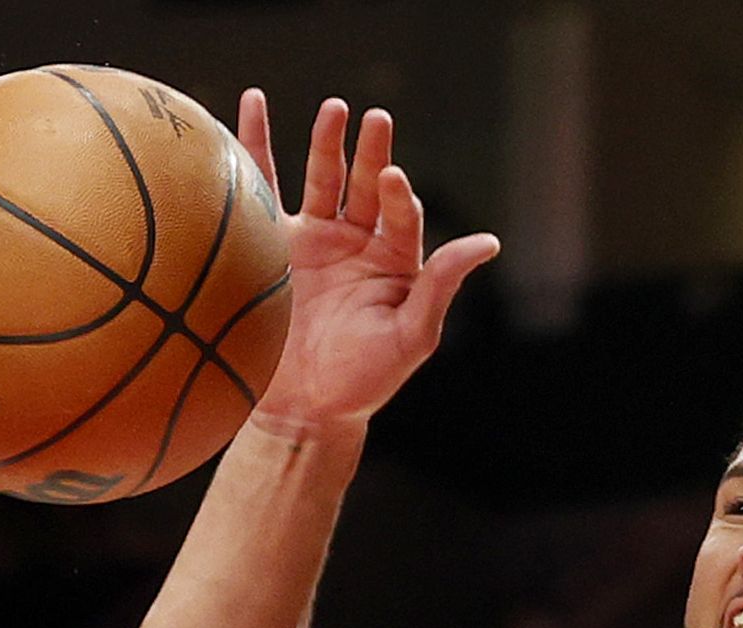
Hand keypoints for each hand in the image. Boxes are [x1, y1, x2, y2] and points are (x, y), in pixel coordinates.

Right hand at [235, 92, 499, 432]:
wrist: (303, 409)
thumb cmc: (364, 380)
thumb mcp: (412, 336)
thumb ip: (441, 286)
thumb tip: (489, 242)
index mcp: (395, 262)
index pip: (400, 215)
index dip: (397, 195)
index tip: (392, 177)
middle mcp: (357, 243)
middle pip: (365, 186)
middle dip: (370, 152)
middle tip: (376, 117)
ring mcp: (313, 240)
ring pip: (322, 179)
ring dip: (327, 143)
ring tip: (336, 108)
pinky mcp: (270, 243)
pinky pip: (264, 186)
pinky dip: (256, 145)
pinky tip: (253, 102)